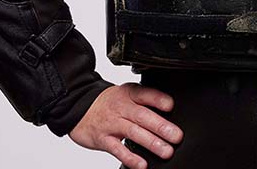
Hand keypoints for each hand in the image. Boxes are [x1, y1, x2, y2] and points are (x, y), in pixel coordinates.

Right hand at [69, 82, 183, 168]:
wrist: (80, 107)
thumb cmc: (110, 102)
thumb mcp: (126, 94)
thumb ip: (144, 101)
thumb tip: (169, 112)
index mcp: (130, 93)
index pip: (145, 94)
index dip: (158, 99)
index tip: (171, 106)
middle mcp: (121, 107)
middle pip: (143, 116)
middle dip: (161, 126)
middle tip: (177, 136)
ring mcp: (112, 123)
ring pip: (133, 132)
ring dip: (151, 143)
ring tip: (166, 151)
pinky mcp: (103, 139)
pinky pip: (117, 149)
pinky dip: (130, 157)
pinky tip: (142, 164)